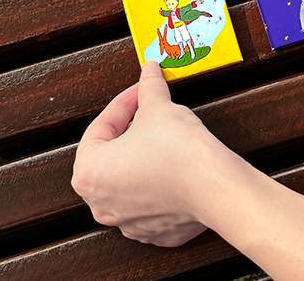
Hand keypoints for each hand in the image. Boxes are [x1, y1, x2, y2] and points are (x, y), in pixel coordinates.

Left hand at [72, 60, 230, 246]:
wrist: (214, 187)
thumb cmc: (179, 152)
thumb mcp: (159, 107)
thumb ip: (149, 88)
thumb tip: (149, 73)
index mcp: (89, 173)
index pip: (100, 127)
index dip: (123, 103)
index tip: (139, 91)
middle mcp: (101, 203)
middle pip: (111, 155)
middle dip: (130, 129)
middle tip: (149, 110)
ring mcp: (127, 221)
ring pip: (129, 180)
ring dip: (142, 156)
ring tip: (163, 135)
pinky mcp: (154, 230)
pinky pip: (150, 200)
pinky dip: (158, 181)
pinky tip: (174, 163)